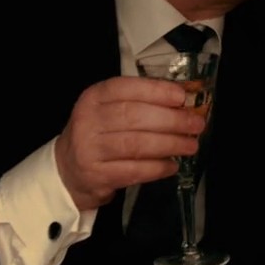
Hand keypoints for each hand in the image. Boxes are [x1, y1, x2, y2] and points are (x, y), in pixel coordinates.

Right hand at [54, 76, 205, 210]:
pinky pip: (134, 171)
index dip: (156, 91)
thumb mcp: (110, 110)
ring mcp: (89, 149)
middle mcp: (88, 120)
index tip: (182, 97)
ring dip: (170, 144)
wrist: (68, 170)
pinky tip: (172, 165)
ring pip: (136, 144)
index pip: (125, 88)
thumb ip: (141, 103)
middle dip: (172, 120)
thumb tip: (184, 102)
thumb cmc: (100, 134)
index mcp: (94, 97)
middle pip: (134, 116)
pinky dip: (158, 168)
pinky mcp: (96, 175)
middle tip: (196, 125)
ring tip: (191, 146)